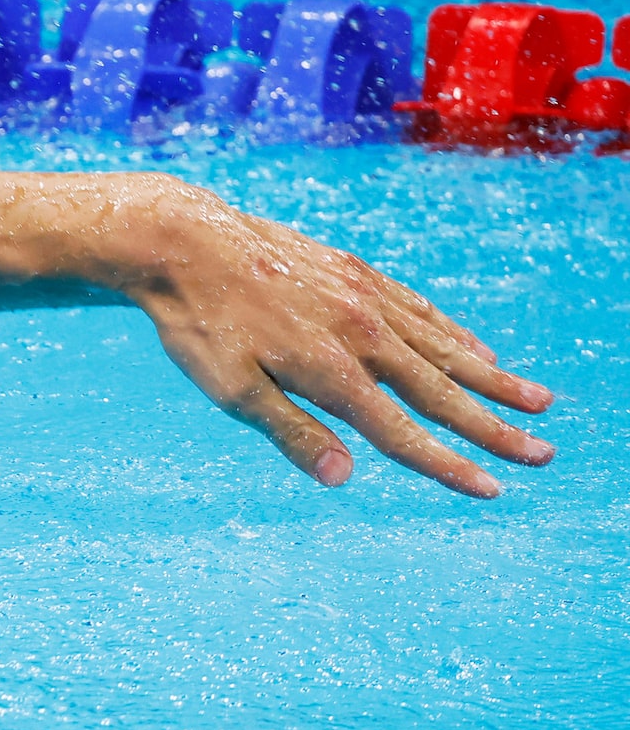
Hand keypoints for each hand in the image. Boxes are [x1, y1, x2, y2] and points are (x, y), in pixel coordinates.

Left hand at [110, 180, 554, 496]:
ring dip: (494, 378)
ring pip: (444, 347)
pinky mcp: (357, 273)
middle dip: (495, 427)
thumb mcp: (231, 390)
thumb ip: (292, 432)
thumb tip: (345, 478)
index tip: (492, 489)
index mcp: (332, 371)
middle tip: (544, 453)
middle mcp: (363, 332)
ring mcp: (365, 298)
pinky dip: (456, 336)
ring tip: (537, 401)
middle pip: (442, 391)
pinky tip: (480, 352)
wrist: (185, 240)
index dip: (448, 465)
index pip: (403, 432)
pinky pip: (422, 311)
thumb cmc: (199, 325)